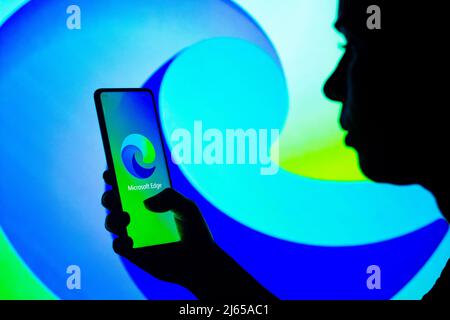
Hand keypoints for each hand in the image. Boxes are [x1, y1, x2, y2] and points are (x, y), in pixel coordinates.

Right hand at [101, 170, 276, 299]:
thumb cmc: (195, 231)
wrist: (200, 262)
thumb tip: (145, 203)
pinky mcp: (133, 253)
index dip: (116, 175)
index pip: (129, 184)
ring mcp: (134, 233)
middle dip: (109, 196)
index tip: (110, 170)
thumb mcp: (188, 208)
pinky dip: (119, 241)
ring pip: (111, 222)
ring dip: (112, 218)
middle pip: (113, 201)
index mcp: (150, 199)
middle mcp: (138, 214)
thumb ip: (170, 198)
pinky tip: (130, 240)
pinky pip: (118, 246)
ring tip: (126, 218)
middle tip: (115, 195)